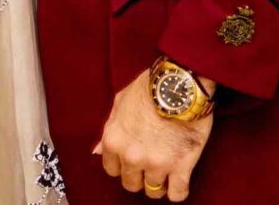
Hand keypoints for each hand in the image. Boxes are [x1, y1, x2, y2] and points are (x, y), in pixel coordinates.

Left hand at [94, 70, 213, 200]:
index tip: (131, 159)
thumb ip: (110, 126)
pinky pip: (177, 194)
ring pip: (153, 190)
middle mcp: (132, 156)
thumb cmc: (149, 87)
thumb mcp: (121, 100)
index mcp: (114, 140)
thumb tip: (97, 151)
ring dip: (159, 182)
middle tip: (149, 162)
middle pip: (131, 184)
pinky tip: (179, 178)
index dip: (121, 164)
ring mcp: (156, 164)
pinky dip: (178, 190)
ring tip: (165, 168)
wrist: (179, 83)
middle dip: (139, 175)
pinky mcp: (180, 167)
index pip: (111, 169)